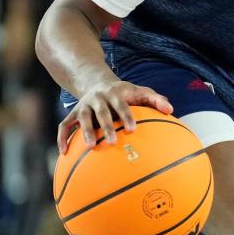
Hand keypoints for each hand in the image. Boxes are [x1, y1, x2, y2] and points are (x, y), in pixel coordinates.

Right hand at [57, 80, 172, 153]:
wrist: (98, 81)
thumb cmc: (126, 93)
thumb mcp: (141, 91)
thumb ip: (156, 100)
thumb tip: (171, 110)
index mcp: (116, 93)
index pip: (121, 104)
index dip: (126, 116)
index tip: (132, 130)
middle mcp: (98, 98)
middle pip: (101, 112)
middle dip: (106, 126)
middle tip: (113, 142)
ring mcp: (84, 105)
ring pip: (82, 118)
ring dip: (85, 132)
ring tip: (91, 147)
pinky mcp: (73, 112)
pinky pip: (65, 125)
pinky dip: (63, 137)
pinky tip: (65, 153)